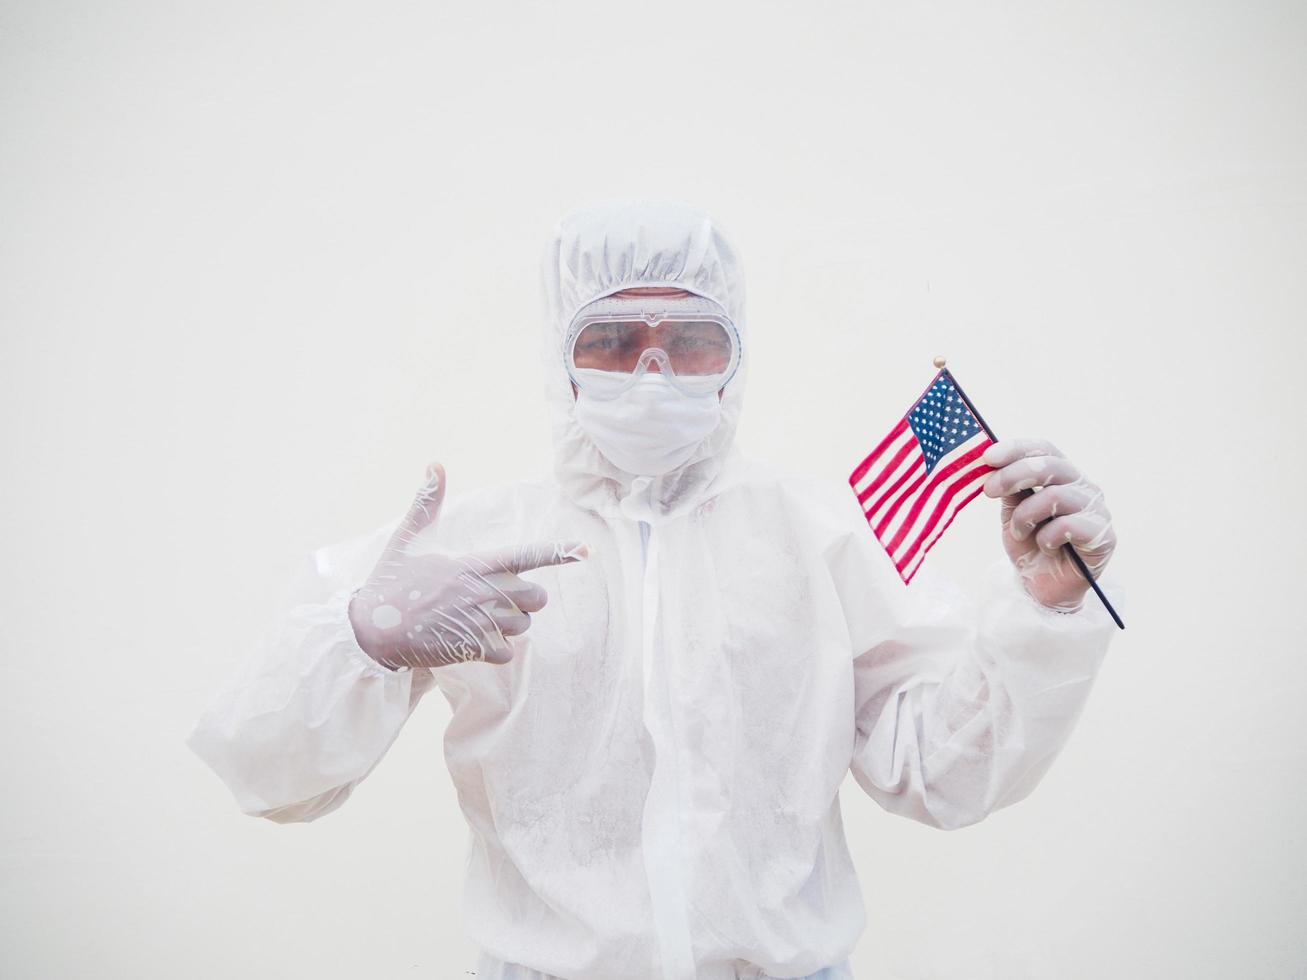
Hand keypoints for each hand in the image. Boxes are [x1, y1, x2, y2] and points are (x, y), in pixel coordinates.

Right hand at [347, 463, 588, 669]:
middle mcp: (479, 592)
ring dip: (511, 624)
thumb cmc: (390, 582)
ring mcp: (476, 623)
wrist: (369, 630)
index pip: (524, 555)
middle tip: (502, 598)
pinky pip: (507, 652)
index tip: (585, 550)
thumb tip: (436, 463)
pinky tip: (475, 641)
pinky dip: (498, 650)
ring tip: (480, 619)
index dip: (557, 552)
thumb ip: (428, 503)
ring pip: (522, 625)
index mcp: (471, 564)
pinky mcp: (470, 649)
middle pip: (534, 596)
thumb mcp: (407, 539)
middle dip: (527, 598)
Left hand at [980, 438, 1115, 611]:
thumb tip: (992, 463)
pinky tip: (1045, 546)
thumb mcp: (1011, 512)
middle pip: (1052, 465)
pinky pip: (1069, 525)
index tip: (987, 457)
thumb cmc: (1030, 545)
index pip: (1044, 448)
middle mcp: (1083, 486)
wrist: (1042, 587)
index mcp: (1062, 475)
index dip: (1017, 448)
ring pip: (1056, 496)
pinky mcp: (1104, 536)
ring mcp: (1096, 510)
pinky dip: (1047, 536)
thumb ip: (1009, 489)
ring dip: (1026, 515)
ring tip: (1018, 531)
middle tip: (988, 491)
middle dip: (1014, 475)